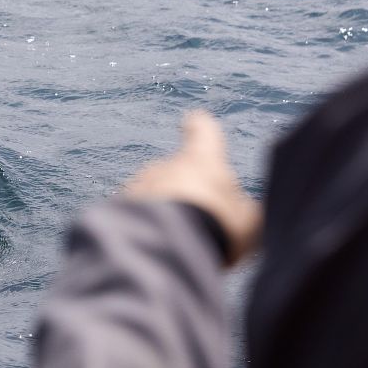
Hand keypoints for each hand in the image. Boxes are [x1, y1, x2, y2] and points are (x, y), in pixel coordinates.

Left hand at [125, 111, 261, 265]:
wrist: (166, 248)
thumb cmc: (215, 226)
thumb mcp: (248, 221)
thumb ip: (245, 210)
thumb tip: (244, 210)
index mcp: (202, 159)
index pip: (202, 131)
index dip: (201, 127)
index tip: (195, 120)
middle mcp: (166, 165)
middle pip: (177, 172)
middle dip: (185, 192)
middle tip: (201, 223)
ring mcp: (139, 184)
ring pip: (154, 194)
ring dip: (164, 211)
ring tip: (180, 241)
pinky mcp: (118, 207)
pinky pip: (135, 214)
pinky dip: (145, 226)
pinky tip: (157, 247)